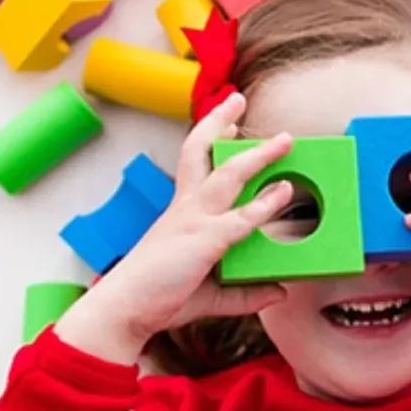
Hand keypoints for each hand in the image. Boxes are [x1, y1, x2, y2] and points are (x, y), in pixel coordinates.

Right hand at [54, 94, 295, 364]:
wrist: (125, 312)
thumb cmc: (161, 298)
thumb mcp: (213, 295)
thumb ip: (247, 293)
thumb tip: (279, 292)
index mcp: (182, 212)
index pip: (195, 164)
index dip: (211, 139)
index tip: (229, 122)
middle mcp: (185, 208)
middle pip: (200, 151)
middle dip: (219, 121)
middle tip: (238, 98)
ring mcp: (193, 220)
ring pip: (228, 176)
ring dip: (258, 155)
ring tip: (286, 141)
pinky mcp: (204, 240)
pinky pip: (239, 219)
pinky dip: (264, 205)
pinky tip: (285, 191)